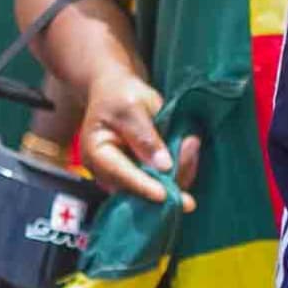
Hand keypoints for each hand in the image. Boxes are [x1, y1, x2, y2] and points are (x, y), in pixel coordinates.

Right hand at [80, 69, 197, 211]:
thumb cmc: (119, 95)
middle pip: (140, 189)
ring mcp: (125, 178)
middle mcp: (107, 173)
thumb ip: (145, 136)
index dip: (143, 186)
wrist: (117, 93)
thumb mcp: (131, 107)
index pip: (120, 174)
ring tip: (192, 142)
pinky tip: (190, 149)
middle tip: (191, 146)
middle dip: (170, 178)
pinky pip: (164, 182)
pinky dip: (180, 169)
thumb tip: (163, 166)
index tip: (163, 195)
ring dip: (180, 172)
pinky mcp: (142, 177)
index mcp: (95, 154)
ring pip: (156, 189)